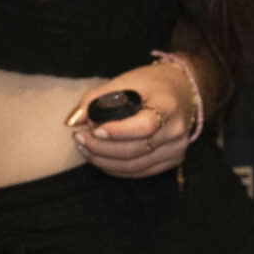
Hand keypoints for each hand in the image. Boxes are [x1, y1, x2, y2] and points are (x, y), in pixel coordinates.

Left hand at [66, 58, 199, 179]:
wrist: (180, 92)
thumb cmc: (149, 85)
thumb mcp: (125, 81)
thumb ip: (96, 98)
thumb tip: (73, 121)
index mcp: (168, 106)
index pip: (144, 126)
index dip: (117, 132)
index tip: (94, 129)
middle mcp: (176, 130)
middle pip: (135, 150)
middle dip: (101, 148)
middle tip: (79, 138)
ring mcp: (176, 149)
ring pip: (134, 166)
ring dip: (104, 160)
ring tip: (84, 148)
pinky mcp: (172, 160)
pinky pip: (139, 172)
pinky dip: (115, 168)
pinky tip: (99, 158)